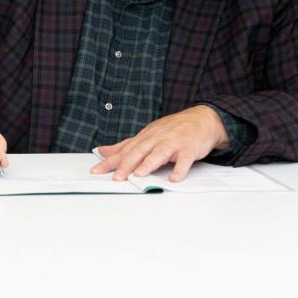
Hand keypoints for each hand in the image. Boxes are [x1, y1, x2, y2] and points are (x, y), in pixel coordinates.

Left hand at [90, 105, 229, 181]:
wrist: (201, 119)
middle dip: (126, 165)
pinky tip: (174, 178)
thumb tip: (102, 151)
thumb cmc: (172, 130)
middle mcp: (156, 139)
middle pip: (138, 152)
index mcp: (145, 137)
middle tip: (116, 178)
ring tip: (139, 175)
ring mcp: (173, 143)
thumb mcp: (146, 135)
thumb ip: (124, 146)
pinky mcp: (189, 149)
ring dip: (149, 164)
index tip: (96, 171)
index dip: (109, 161)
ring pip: (159, 154)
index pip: (124, 150)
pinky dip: (180, 169)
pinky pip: (184, 160)